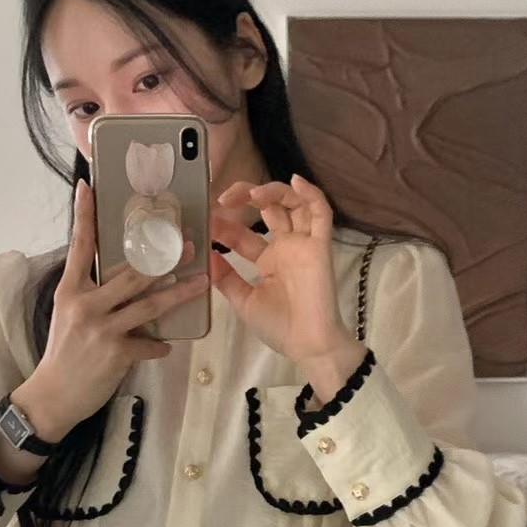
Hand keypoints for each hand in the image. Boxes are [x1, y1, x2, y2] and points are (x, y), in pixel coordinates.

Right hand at [32, 178, 209, 429]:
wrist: (52, 395)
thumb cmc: (63, 354)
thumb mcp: (67, 316)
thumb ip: (90, 295)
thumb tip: (120, 280)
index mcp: (70, 290)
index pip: (79, 246)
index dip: (84, 216)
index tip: (88, 187)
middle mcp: (85, 304)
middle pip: (130, 273)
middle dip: (162, 258)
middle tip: (186, 243)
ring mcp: (101, 328)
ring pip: (148, 304)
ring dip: (179, 294)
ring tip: (201, 282)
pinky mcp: (116, 353)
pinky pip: (148, 344)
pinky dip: (158, 346)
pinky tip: (166, 347)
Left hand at [208, 174, 354, 366]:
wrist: (307, 344)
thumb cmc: (279, 327)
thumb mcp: (243, 300)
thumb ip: (225, 277)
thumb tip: (205, 253)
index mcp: (267, 260)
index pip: (242, 234)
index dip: (224, 225)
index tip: (205, 219)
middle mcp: (285, 247)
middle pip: (268, 209)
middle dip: (245, 198)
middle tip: (224, 199)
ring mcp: (303, 244)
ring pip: (293, 204)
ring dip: (273, 192)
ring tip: (252, 195)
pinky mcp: (320, 245)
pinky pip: (321, 213)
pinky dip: (311, 194)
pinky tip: (296, 181)